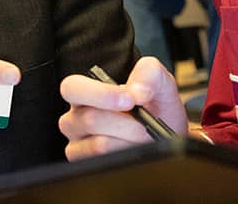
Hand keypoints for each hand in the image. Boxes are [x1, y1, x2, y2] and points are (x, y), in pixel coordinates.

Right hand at [59, 56, 184, 159]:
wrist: (165, 130)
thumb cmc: (154, 104)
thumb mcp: (157, 80)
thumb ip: (148, 74)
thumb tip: (136, 91)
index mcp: (85, 91)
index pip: (72, 88)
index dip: (100, 94)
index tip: (129, 100)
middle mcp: (76, 116)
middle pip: (90, 119)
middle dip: (126, 122)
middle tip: (145, 121)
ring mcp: (78, 142)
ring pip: (99, 144)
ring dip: (129, 140)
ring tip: (143, 136)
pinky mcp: (85, 164)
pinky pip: (102, 162)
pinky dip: (125, 156)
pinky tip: (133, 148)